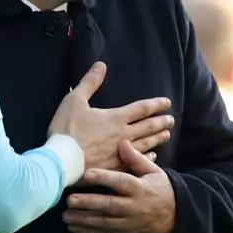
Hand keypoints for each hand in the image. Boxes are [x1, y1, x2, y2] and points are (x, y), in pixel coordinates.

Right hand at [47, 62, 173, 170]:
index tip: (167, 102)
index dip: (156, 104)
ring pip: (146, 144)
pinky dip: (148, 157)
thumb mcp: (75, 100)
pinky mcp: (116, 168)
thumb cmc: (67, 129)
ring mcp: (122, 153)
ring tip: (167, 136)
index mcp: (116, 118)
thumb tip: (100, 65)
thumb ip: (89, 82)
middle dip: (161, 122)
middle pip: (148, 127)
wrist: (62, 160)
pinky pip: (137, 161)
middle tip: (171, 120)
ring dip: (158, 139)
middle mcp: (123, 135)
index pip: (142, 108)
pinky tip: (153, 156)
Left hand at [63, 140, 175, 232]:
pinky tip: (73, 228)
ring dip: (84, 220)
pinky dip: (89, 232)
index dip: (104, 178)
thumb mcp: (154, 172)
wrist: (176, 219)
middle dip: (88, 203)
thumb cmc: (161, 190)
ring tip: (65, 216)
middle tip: (69, 199)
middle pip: (109, 205)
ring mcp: (128, 222)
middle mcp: (134, 207)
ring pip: (104, 222)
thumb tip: (122, 143)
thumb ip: (136, 159)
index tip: (87, 173)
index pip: (121, 182)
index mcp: (141, 188)